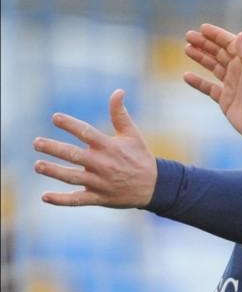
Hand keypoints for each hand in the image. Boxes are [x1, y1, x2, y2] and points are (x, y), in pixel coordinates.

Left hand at [32, 90, 156, 207]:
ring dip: (54, 171)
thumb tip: (118, 91)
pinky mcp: (99, 197)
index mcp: (110, 147)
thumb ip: (120, 114)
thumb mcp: (133, 134)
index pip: (87, 133)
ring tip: (37, 166)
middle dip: (54, 148)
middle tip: (37, 143)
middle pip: (74, 155)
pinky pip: (77, 200)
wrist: (154, 186)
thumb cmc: (140, 157)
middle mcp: (103, 164)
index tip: (55, 118)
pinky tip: (45, 196)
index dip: (71, 125)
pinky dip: (61, 200)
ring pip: (73, 177)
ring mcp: (100, 182)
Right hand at [183, 23, 241, 140]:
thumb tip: (241, 34)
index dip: (217, 35)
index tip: (202, 28)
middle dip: (204, 43)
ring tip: (187, 49)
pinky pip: (208, 87)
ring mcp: (230, 85)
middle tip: (188, 36)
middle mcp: (238, 71)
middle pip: (219, 53)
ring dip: (200, 57)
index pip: (230, 44)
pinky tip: (186, 76)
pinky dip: (198, 82)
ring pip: (213, 67)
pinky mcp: (224, 99)